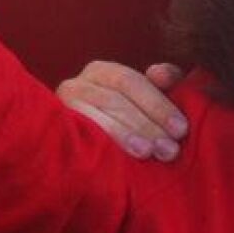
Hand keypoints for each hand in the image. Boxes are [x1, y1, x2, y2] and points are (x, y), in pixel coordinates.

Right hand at [57, 62, 188, 160]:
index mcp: (103, 72)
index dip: (158, 105)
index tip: (181, 129)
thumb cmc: (129, 121)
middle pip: (115, 101)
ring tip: (147, 153)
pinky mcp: (52, 130)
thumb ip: (162, 83)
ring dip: (124, 136)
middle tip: (170, 149)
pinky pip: (75, 136)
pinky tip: (115, 160)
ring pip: (95, 118)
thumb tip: (161, 73)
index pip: (131, 82)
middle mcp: (78, 84)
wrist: (83, 153)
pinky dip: (99, 146)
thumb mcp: (148, 100)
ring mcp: (61, 108)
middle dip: (146, 125)